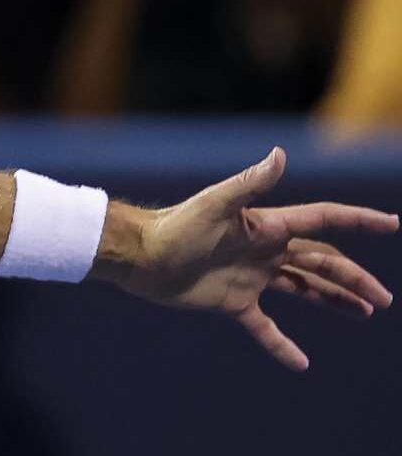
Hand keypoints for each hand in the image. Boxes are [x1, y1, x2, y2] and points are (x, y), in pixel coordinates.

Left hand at [113, 148, 397, 369]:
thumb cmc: (175, 227)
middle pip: (321, 262)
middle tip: (382, 299)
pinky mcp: (233, 302)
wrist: (140, 256)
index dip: (358, 220)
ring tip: (364, 313)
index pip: (323, 220)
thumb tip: (280, 154)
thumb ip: (250, 184)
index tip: (392, 223)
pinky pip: (265, 327)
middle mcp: (265, 250)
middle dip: (353, 278)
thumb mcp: (215, 205)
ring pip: (303, 288)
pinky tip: (300, 363)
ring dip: (333, 300)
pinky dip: (281, 345)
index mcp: (267, 226)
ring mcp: (251, 277)